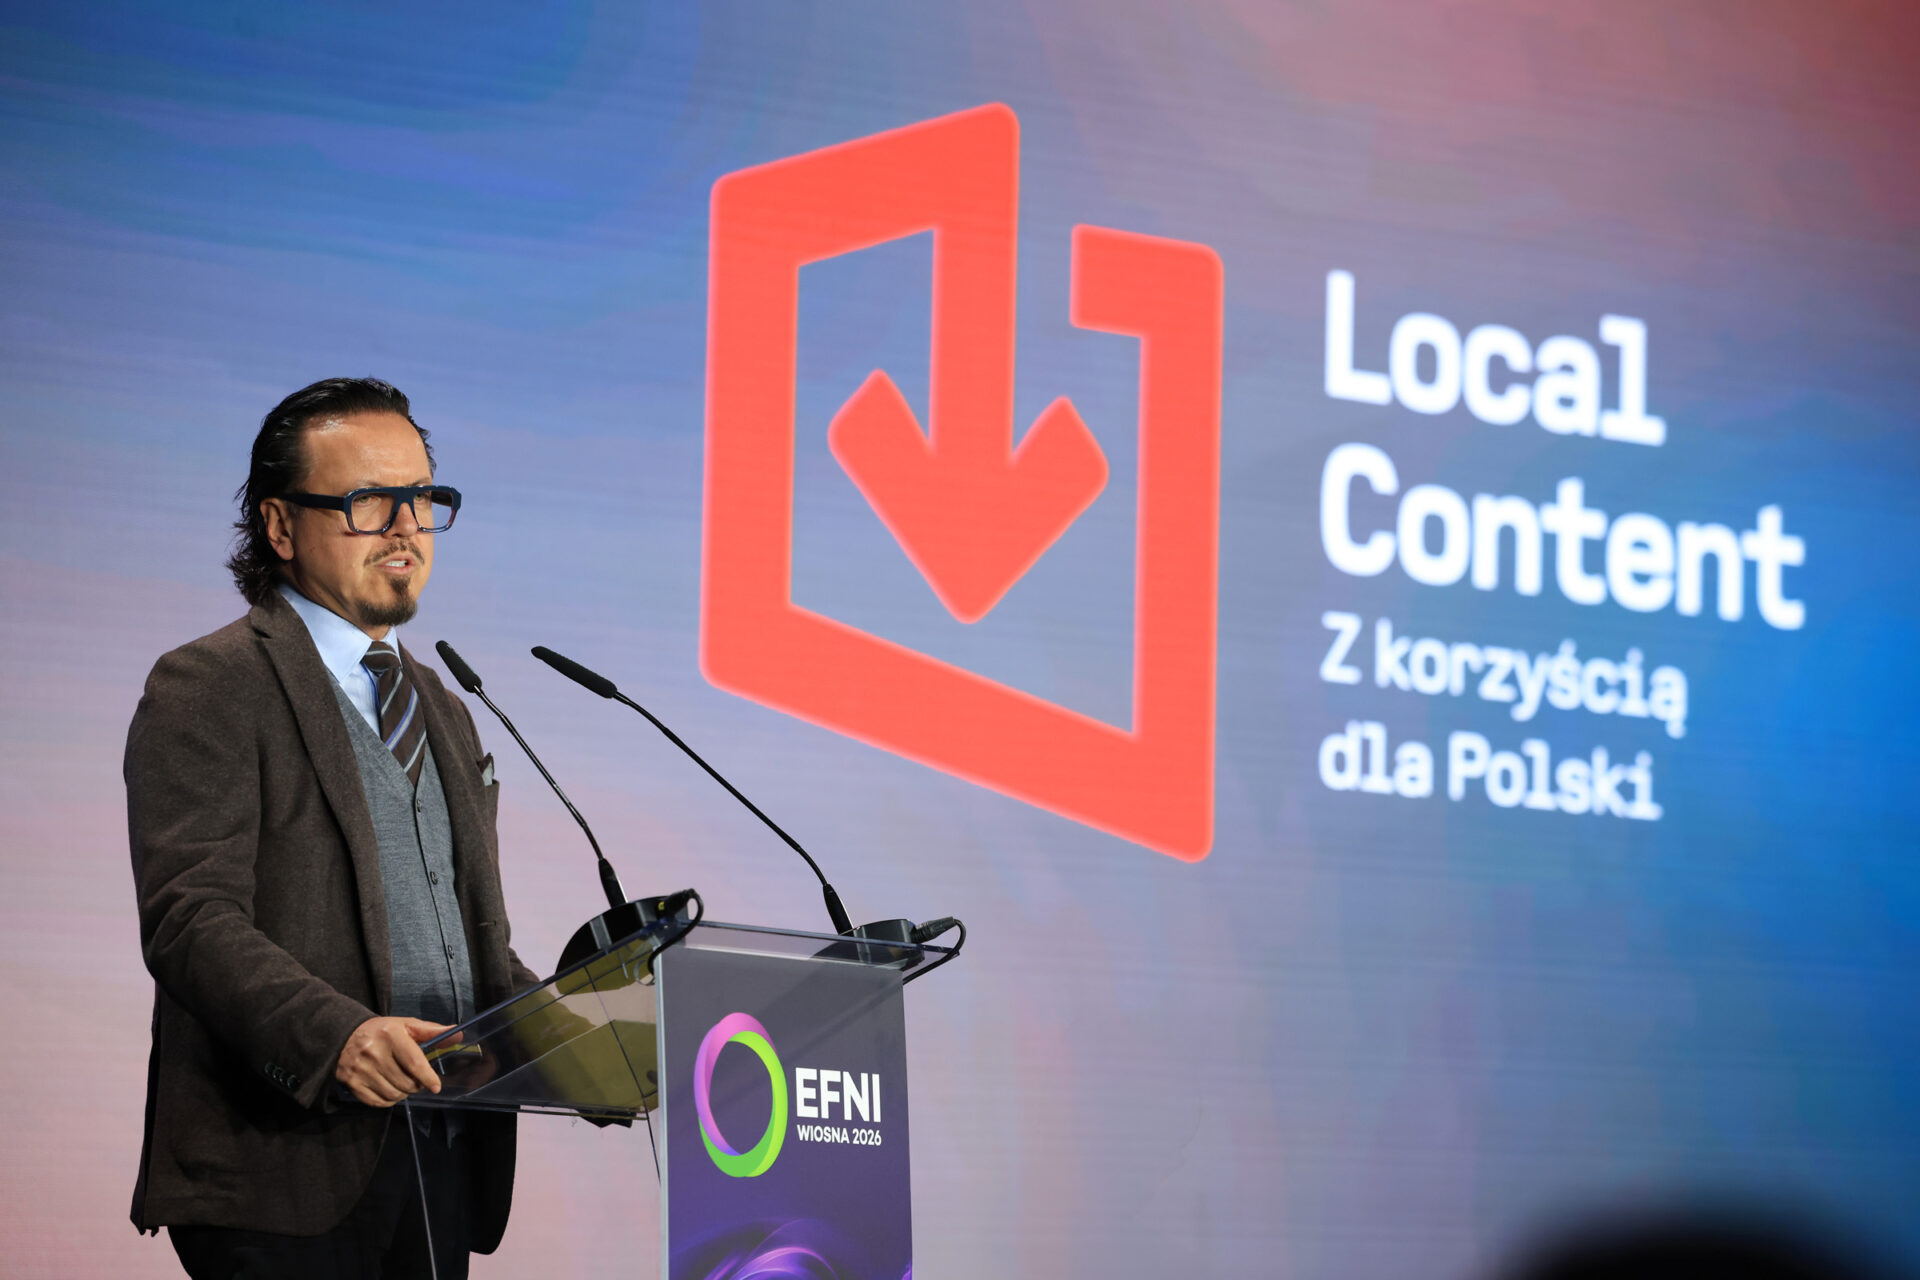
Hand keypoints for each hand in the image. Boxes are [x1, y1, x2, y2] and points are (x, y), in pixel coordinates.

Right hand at [334, 1016, 450, 1107]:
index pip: (414, 1063)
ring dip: (403, 1094)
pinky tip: (390, 1089)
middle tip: (416, 1080)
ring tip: (402, 1084)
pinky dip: (388, 1101)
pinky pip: (377, 1102)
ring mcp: (360, 1069)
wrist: (344, 1036)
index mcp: (391, 1035)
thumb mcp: (406, 1026)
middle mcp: (373, 1052)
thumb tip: (458, 1034)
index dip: (427, 1078)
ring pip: (393, 1094)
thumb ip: (431, 1032)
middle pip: (405, 1083)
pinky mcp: (351, 1083)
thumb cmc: (383, 1032)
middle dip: (416, 1085)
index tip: (435, 1087)